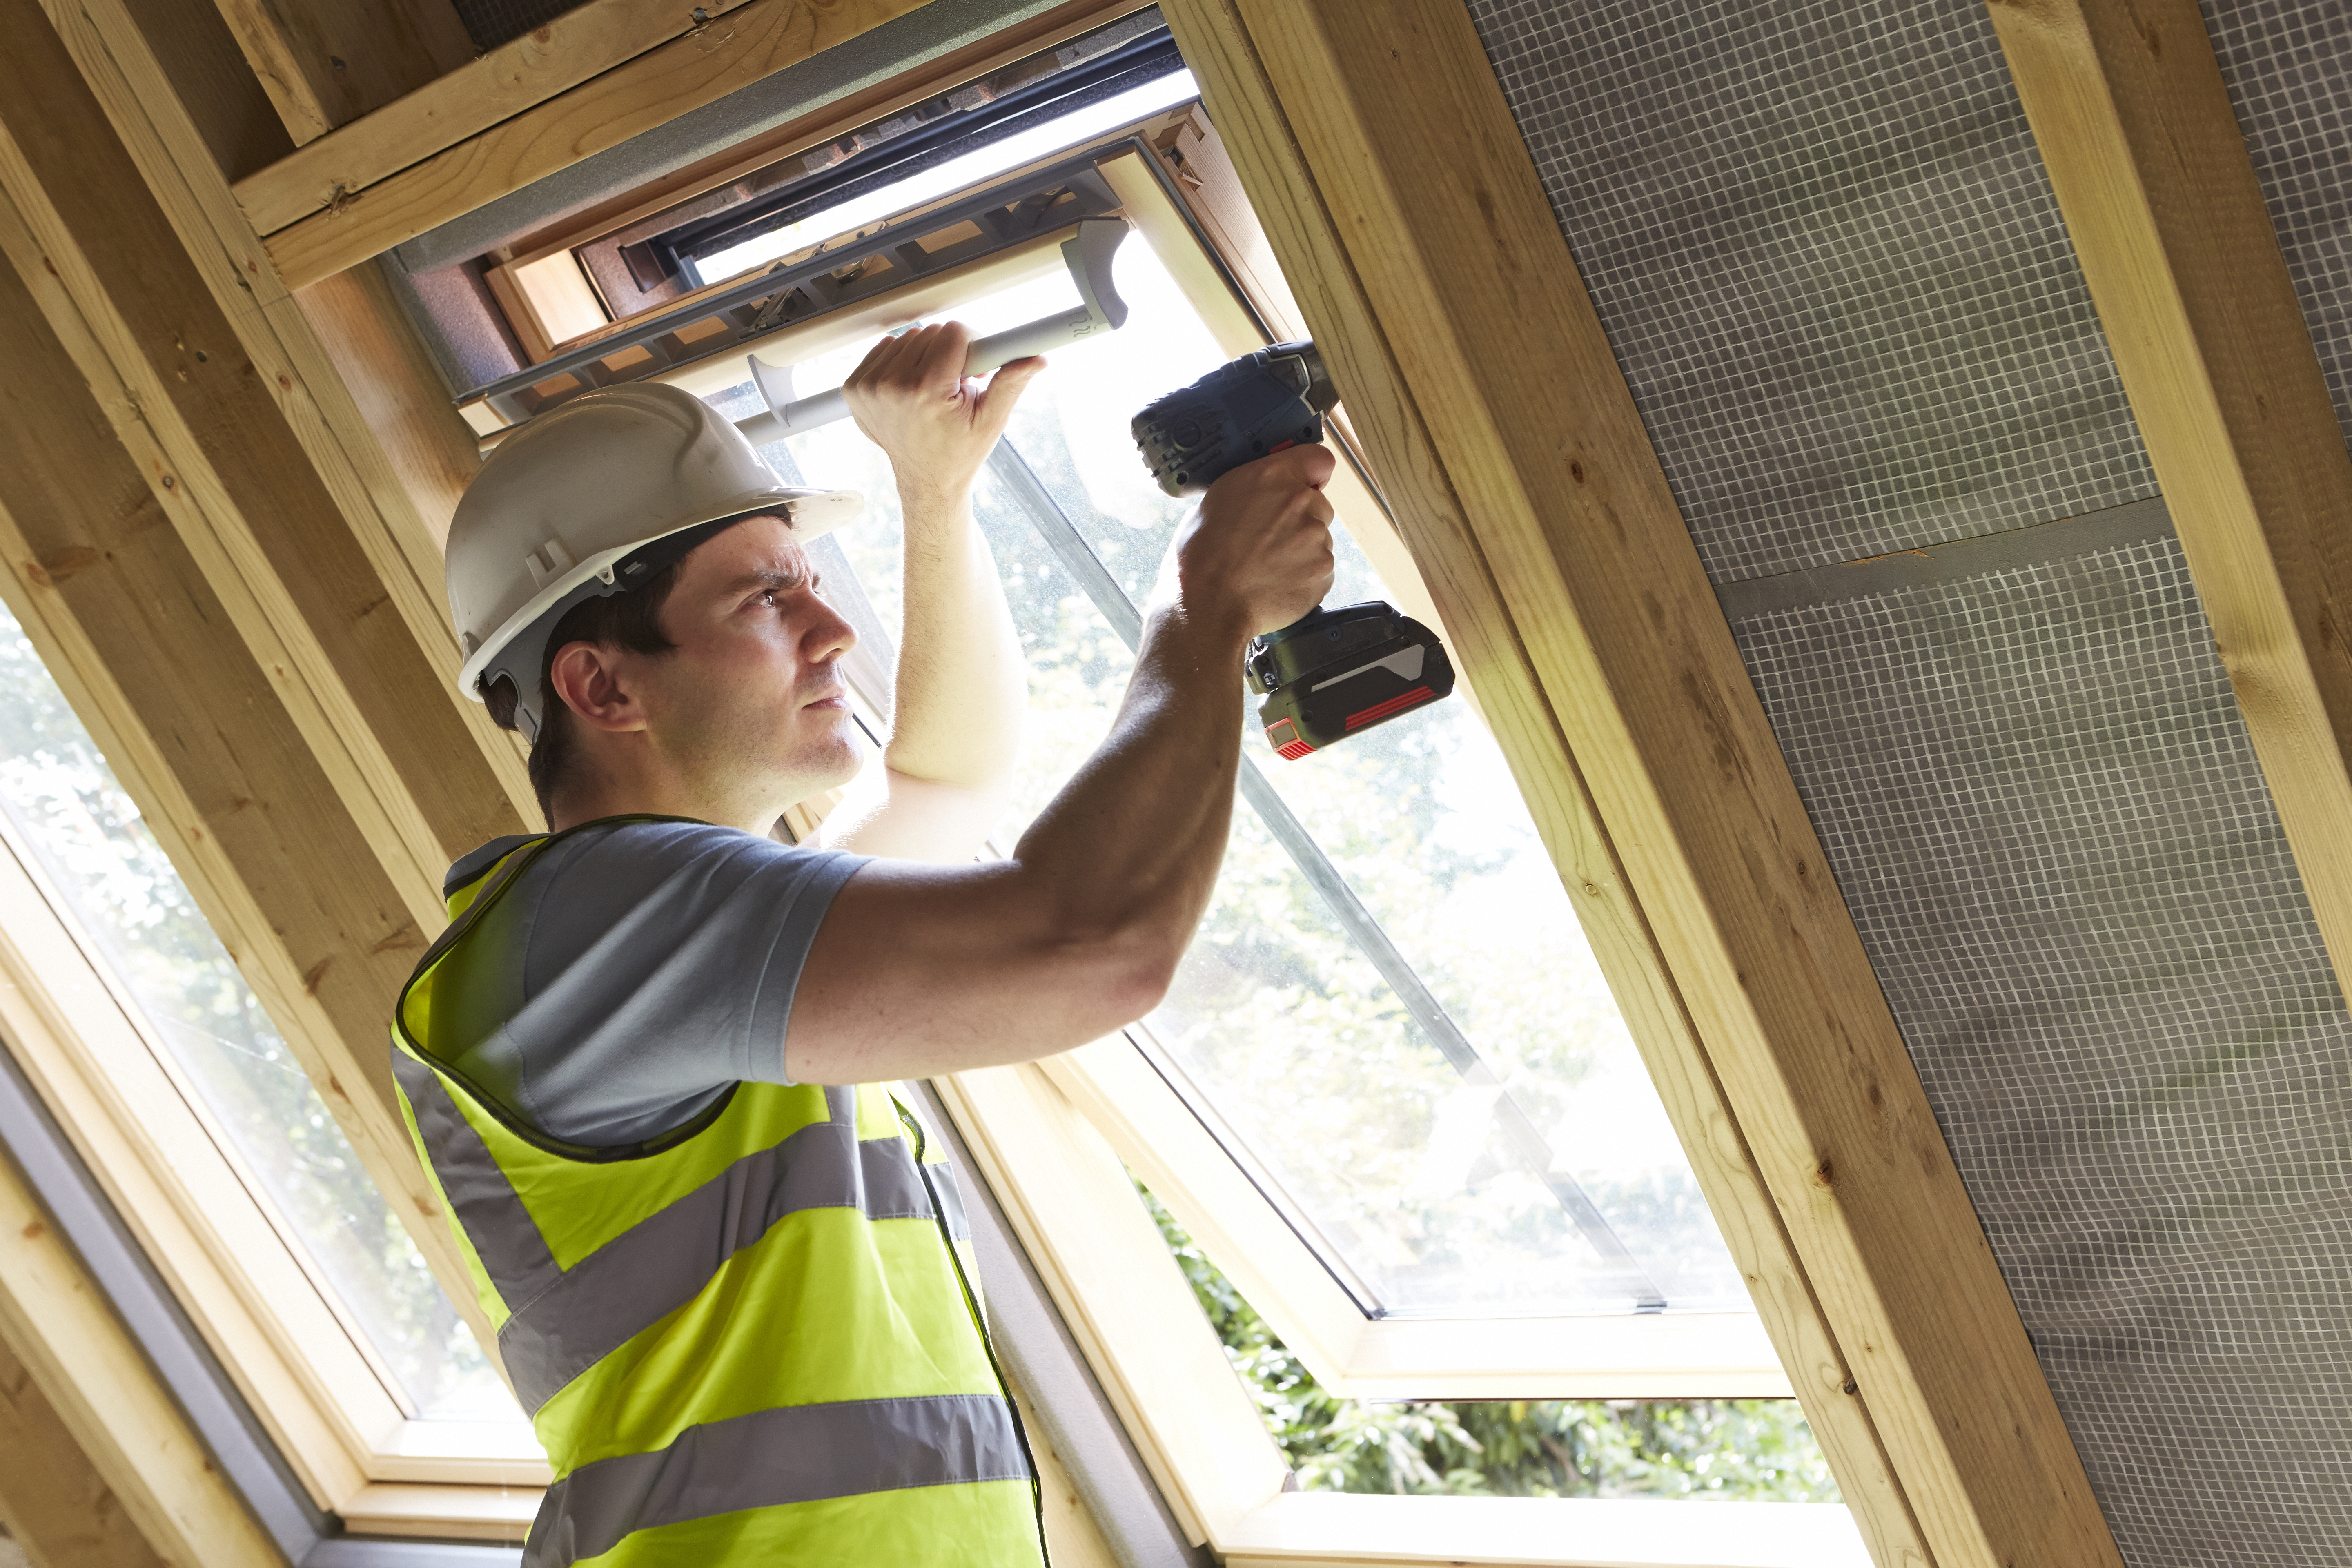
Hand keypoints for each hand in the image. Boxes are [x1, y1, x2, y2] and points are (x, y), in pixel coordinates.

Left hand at [841, 322, 1043, 506]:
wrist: (926, 482)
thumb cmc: (959, 453)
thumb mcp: (991, 421)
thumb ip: (1010, 384)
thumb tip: (1037, 359)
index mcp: (925, 392)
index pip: (953, 332)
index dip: (971, 345)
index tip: (974, 367)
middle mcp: (891, 387)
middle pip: (929, 333)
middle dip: (948, 352)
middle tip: (955, 383)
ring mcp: (868, 388)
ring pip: (906, 338)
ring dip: (923, 355)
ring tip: (933, 388)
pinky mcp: (855, 388)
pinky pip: (883, 349)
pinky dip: (899, 361)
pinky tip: (911, 387)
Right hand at [1161, 444, 1337, 637]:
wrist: (1208, 605)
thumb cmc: (1202, 557)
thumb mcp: (1217, 500)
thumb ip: (1255, 488)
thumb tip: (1267, 492)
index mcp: (1271, 476)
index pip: (1318, 459)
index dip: (1311, 474)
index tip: (1304, 483)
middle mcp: (1301, 501)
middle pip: (1318, 503)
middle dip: (1300, 518)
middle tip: (1268, 538)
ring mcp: (1316, 537)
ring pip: (1318, 538)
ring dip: (1301, 549)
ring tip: (1266, 565)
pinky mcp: (1324, 570)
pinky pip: (1320, 568)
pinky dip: (1304, 575)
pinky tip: (1274, 581)